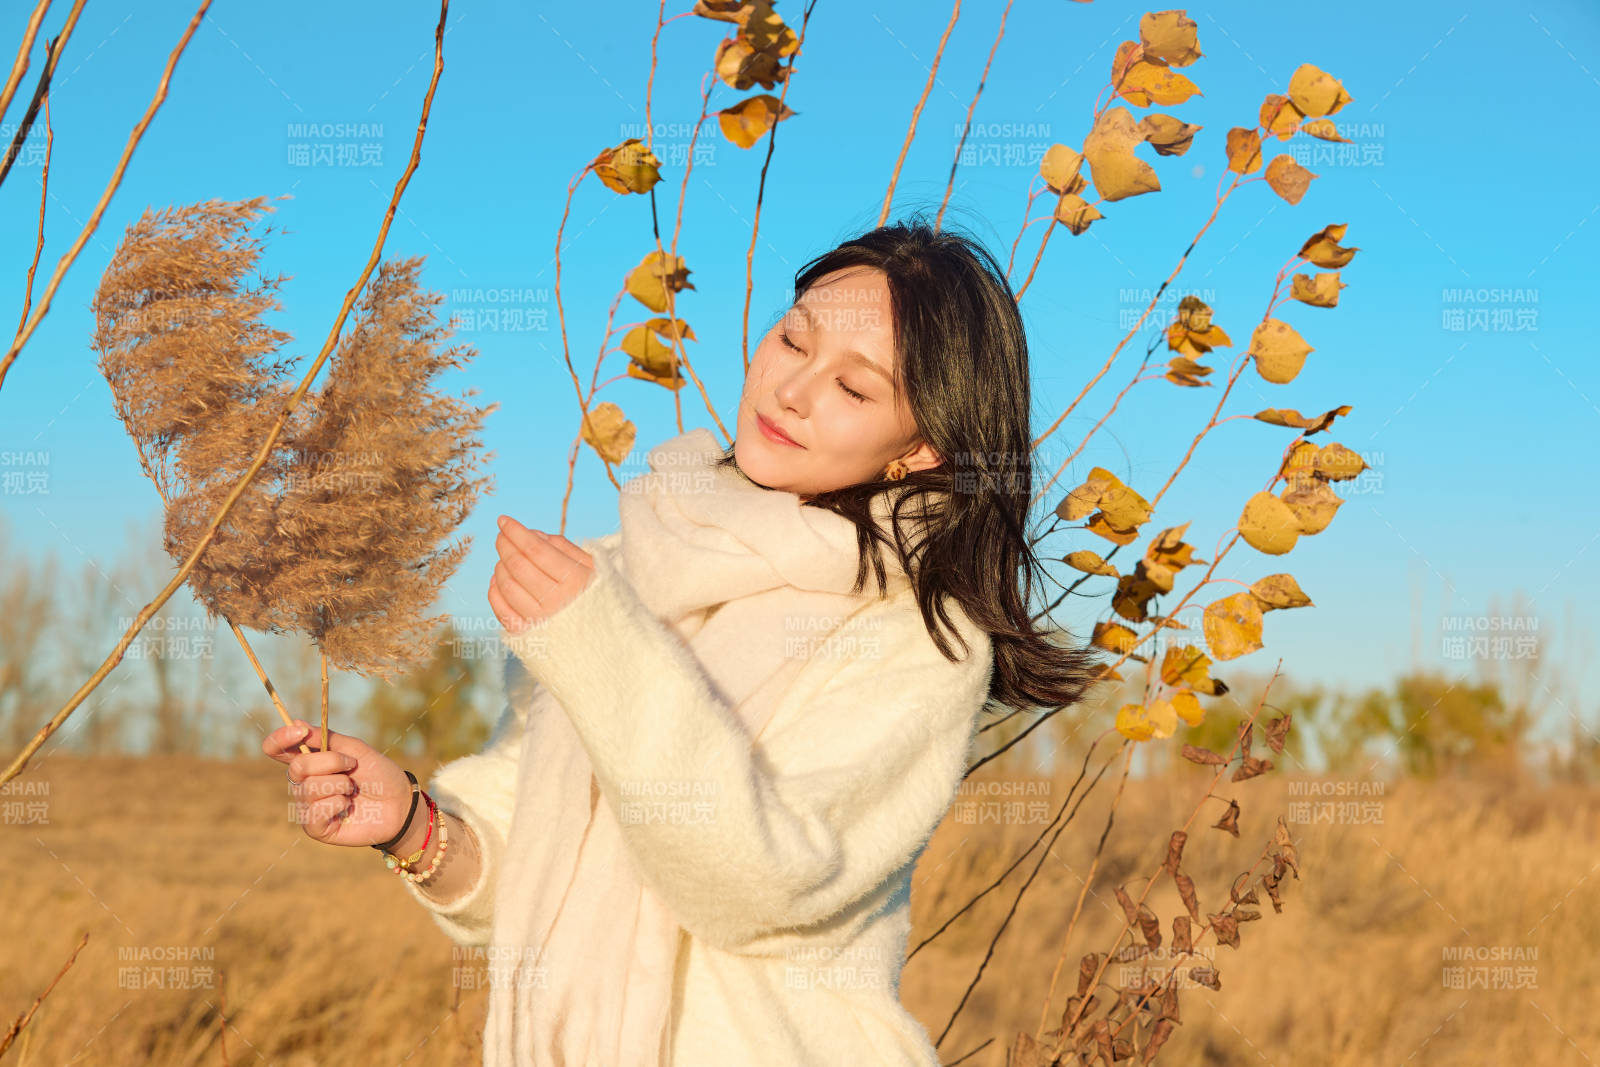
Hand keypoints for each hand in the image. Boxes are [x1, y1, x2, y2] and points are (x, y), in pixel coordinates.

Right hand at [261, 720, 412, 847]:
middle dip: (330, 762)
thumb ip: (325, 738)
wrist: (400, 802)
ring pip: (309, 788)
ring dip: (340, 784)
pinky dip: (338, 803)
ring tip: (353, 789)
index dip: (280, 739)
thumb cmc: (378, 774)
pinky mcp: (314, 827)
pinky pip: (316, 810)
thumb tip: (295, 722)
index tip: (299, 731)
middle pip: (297, 767)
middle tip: (352, 765)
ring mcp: (306, 806)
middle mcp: (303, 784)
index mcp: (310, 762)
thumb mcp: (355, 749)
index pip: (277, 749)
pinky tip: (348, 806)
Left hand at [488, 514, 595, 633]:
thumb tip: (531, 533)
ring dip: (500, 566)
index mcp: (574, 580)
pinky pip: (501, 610)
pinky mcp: (527, 635)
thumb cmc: (594, 595)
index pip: (536, 549)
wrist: (601, 636)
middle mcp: (556, 601)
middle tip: (501, 535)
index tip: (503, 520)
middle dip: (505, 545)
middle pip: (518, 565)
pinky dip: (494, 591)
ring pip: (507, 586)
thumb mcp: (589, 566)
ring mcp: (539, 620)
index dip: (516, 532)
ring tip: (504, 558)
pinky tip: (498, 580)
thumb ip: (562, 547)